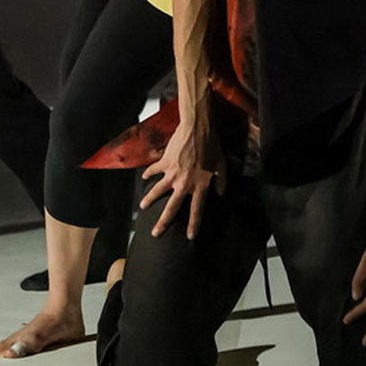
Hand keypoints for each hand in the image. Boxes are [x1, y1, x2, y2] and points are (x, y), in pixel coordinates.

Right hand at [139, 119, 219, 238]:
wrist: (198, 128)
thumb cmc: (213, 146)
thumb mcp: (222, 165)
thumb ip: (222, 181)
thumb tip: (220, 194)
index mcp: (201, 185)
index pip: (197, 209)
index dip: (193, 224)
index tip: (189, 236)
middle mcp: (185, 183)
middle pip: (172, 207)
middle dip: (163, 222)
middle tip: (155, 233)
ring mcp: (173, 173)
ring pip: (157, 191)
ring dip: (149, 199)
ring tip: (142, 207)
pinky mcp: (164, 162)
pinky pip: (153, 170)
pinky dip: (148, 174)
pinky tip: (145, 177)